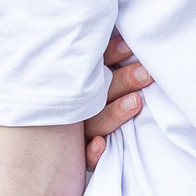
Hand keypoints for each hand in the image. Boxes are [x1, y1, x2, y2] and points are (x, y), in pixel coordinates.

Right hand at [84, 31, 152, 170]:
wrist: (49, 142)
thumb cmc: (97, 92)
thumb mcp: (100, 72)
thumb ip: (109, 57)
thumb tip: (134, 37)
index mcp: (81, 83)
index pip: (95, 65)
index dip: (112, 54)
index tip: (130, 47)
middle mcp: (77, 105)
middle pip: (98, 92)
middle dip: (123, 81)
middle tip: (146, 73)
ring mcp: (77, 131)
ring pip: (94, 122)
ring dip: (113, 112)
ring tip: (136, 102)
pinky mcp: (81, 155)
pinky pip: (85, 157)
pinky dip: (92, 153)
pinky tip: (101, 144)